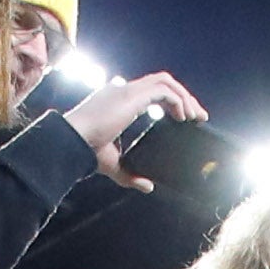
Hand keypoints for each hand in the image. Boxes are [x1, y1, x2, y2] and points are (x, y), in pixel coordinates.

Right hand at [62, 69, 206, 187]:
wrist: (71, 141)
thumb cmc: (85, 150)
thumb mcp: (113, 165)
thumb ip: (131, 175)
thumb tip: (148, 187)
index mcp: (116, 100)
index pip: (148, 91)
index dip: (168, 101)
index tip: (183, 118)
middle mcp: (122, 89)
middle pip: (160, 82)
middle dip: (183, 97)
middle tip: (198, 117)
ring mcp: (127, 89)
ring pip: (165, 82)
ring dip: (184, 97)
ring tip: (196, 117)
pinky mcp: (131, 95)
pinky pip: (164, 90)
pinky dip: (178, 101)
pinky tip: (184, 117)